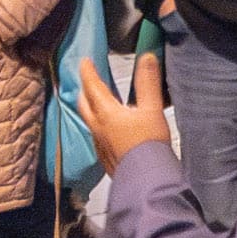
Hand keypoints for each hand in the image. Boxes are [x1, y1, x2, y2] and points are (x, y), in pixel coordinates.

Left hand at [73, 44, 173, 169]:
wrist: (147, 180)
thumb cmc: (149, 144)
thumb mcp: (152, 109)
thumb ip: (148, 83)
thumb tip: (145, 57)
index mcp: (106, 113)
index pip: (92, 87)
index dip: (88, 72)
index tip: (85, 61)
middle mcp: (98, 128)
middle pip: (85, 104)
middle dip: (85, 89)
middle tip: (89, 80)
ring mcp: (99, 144)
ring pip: (89, 120)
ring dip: (91, 107)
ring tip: (99, 101)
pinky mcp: (105, 157)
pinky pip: (97, 135)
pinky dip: (99, 124)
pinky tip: (110, 128)